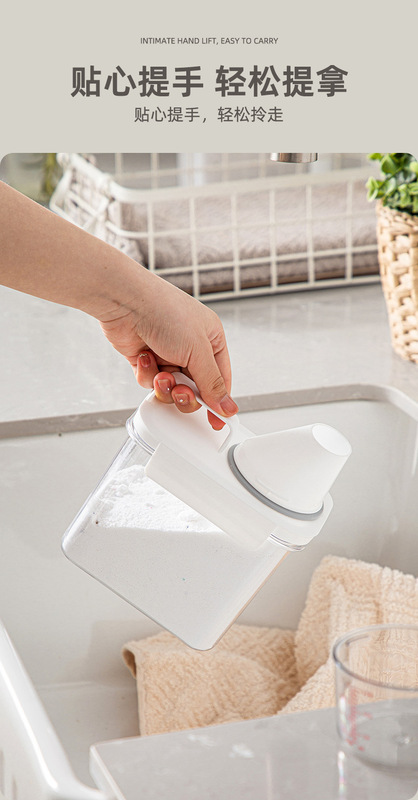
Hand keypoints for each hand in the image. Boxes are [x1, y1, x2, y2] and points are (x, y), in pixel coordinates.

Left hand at [99, 271, 237, 428]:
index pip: (221, 379)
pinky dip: (147, 375)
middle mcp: (191, 347)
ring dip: (165, 386)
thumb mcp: (198, 351)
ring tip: (161, 374)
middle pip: (195, 389)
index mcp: (211, 339)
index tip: (216, 422)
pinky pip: (150, 382)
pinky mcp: (146, 359)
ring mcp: (167, 354)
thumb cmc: (165, 311)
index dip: (218, 402)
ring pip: (172, 389)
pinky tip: (146, 358)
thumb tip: (227, 407)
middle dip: (186, 394)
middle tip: (181, 392)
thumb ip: (212, 384)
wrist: (125, 302)